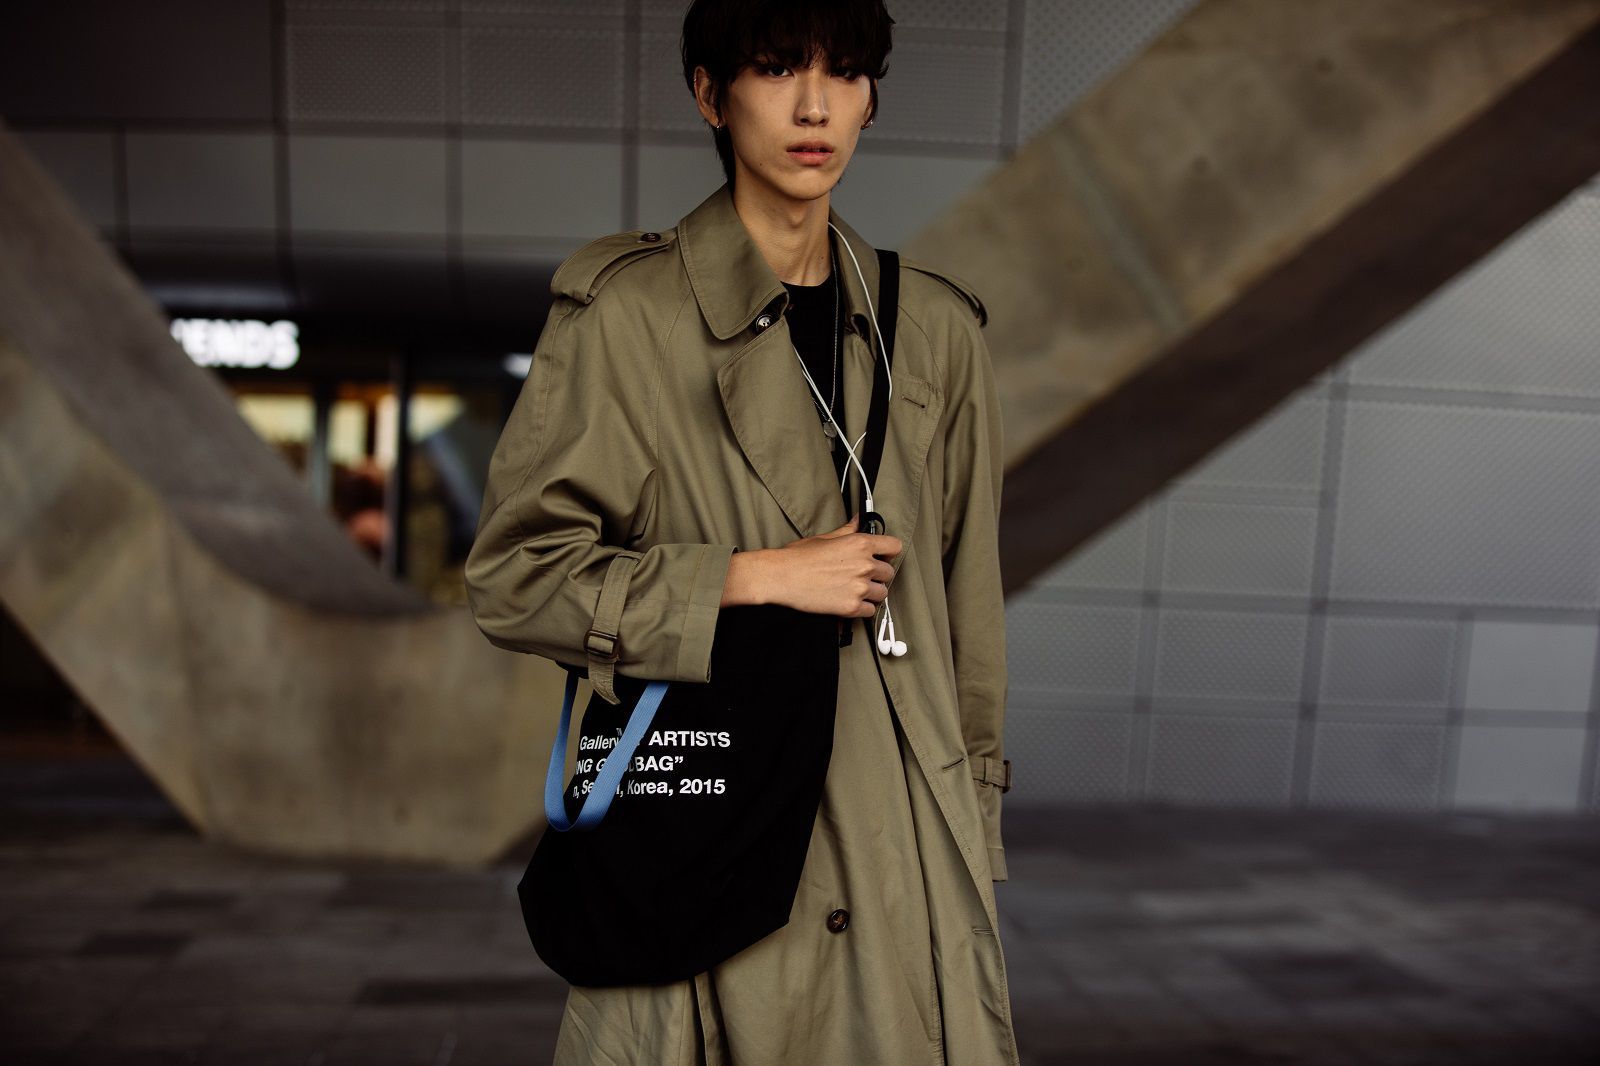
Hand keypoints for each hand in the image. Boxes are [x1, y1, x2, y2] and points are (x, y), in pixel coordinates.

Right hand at [768, 511, 902, 617]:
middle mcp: (864, 565)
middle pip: (888, 573)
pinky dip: (862, 609)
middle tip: (862, 577)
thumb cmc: (798, 557)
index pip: (894, 546)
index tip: (882, 557)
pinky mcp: (852, 607)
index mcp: (860, 544)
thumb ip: (847, 531)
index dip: (889, 553)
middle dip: (878, 576)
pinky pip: (870, 611)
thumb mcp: (825, 538)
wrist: (781, 577)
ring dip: (871, 593)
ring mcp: (859, 587)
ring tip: (854, 591)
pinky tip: (849, 602)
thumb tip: (858, 521)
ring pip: (882, 594)